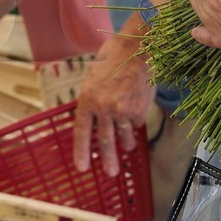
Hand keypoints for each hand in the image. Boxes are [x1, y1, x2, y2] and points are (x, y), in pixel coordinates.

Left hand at [72, 44, 153, 176]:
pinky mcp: (139, 110)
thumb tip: (93, 118)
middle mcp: (103, 108)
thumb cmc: (114, 57)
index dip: (81, 151)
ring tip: (127, 148)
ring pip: (124, 136)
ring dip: (126, 144)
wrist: (137, 48)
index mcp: (87, 99)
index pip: (81, 131)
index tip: (82, 167)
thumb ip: (92, 98)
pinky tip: (138, 110)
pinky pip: (137, 124)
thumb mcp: (94, 77)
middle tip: (111, 173)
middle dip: (108, 160)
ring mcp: (122, 111)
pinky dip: (137, 122)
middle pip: (104, 141)